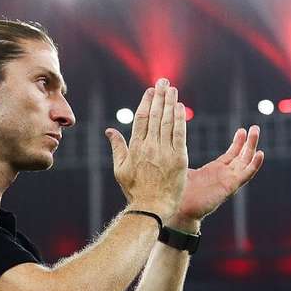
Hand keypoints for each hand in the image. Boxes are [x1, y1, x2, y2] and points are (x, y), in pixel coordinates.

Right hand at [105, 78, 187, 222]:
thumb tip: (109, 131)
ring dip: (170, 103)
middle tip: (163, 82)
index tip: (150, 91)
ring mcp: (165, 152)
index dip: (146, 102)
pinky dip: (180, 119)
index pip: (141, 119)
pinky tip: (180, 107)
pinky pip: (179, 134)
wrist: (151, 208)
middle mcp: (149, 147)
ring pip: (167, 122)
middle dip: (159, 96)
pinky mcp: (179, 159)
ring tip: (172, 89)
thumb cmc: (135, 191)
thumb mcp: (121, 169)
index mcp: (135, 148)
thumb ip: (117, 147)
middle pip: (154, 116)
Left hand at [171, 126, 263, 227]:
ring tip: (256, 131)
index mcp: (215, 170)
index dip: (238, 142)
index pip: (231, 154)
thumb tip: (173, 146)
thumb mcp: (183, 168)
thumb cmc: (180, 192)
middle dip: (249, 142)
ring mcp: (229, 180)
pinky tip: (260, 153)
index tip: (242, 130)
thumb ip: (182, 157)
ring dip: (252, 147)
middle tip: (255, 127)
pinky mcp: (230, 186)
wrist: (180, 208)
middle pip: (242, 156)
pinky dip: (254, 164)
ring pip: (246, 161)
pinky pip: (246, 174)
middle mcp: (225, 175)